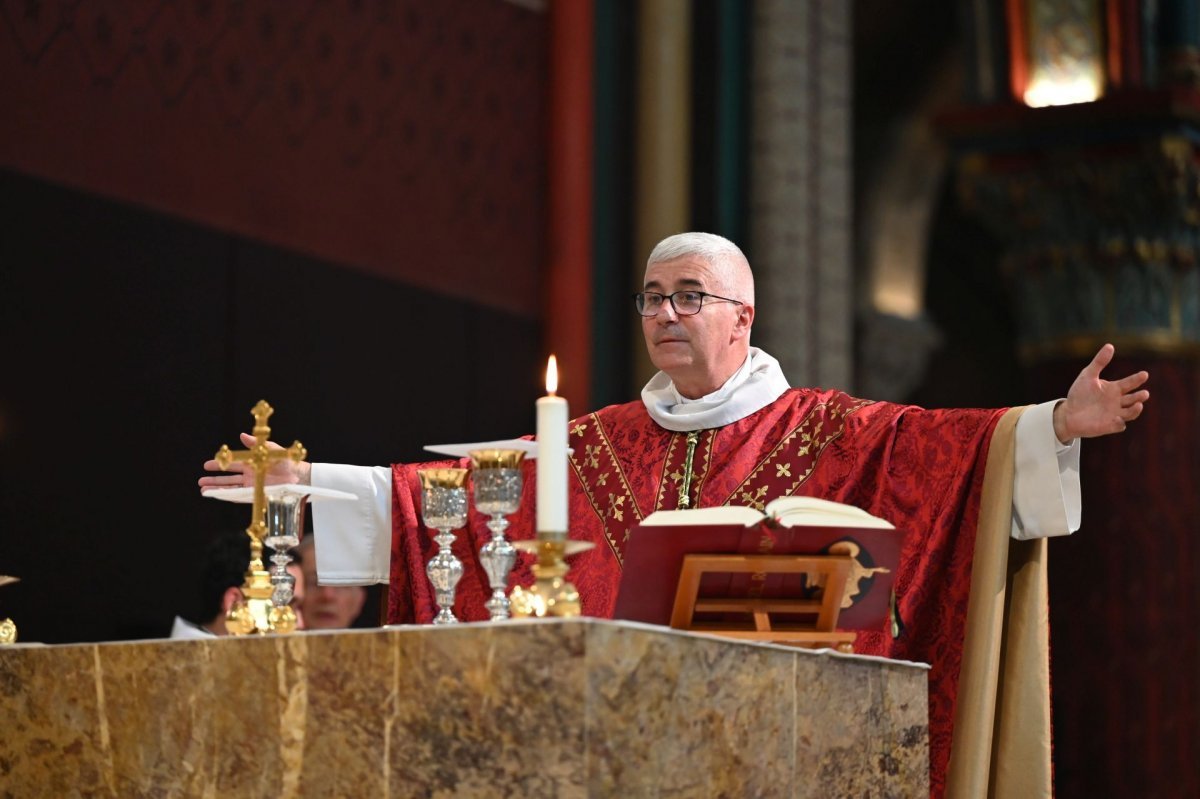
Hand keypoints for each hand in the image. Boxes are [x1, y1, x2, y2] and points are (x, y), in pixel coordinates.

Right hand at [197, 432, 311, 492]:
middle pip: (227, 479)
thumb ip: (255, 444)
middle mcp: (249, 476)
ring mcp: (252, 486)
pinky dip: (229, 497)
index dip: (218, 465)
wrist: (298, 475)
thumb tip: (242, 435)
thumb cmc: (286, 461)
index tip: (205, 465)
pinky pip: (240, 497)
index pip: (230, 464)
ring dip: (218, 489)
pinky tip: (219, 497)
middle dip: (214, 480)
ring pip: (231, 488)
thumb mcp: (270, 449)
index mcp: (250, 464)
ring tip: (204, 491)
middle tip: (200, 481)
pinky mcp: (256, 494)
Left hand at [1052, 343, 1148, 442]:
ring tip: (1138, 405)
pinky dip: (1120, 423)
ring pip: (1130, 413)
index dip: (1137, 379)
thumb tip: (1110, 346)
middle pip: (1133, 399)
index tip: (1144, 374)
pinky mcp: (1109, 426)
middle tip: (1144, 393)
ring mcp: (1115, 414)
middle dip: (1140, 396)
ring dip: (1135, 410)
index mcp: (1114, 389)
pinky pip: (1119, 425)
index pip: (1129, 383)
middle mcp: (1118, 401)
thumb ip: (1099, 362)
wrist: (1068, 413)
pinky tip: (1118, 419)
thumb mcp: (1088, 375)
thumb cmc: (1079, 394)